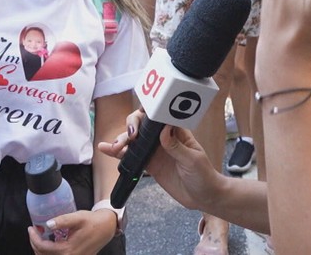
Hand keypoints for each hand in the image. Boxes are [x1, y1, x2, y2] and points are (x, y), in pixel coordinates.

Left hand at [27, 209, 115, 254]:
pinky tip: (50, 243)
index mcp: (68, 250)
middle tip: (33, 232)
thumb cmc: (93, 221)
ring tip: (39, 238)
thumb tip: (47, 224)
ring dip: (41, 250)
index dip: (33, 238)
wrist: (107, 228)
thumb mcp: (77, 218)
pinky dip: (49, 253)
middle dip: (35, 244)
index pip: (43, 248)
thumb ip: (62, 221)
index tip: (31, 228)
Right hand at [97, 110, 219, 210]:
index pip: (159, 116)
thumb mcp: (193, 160)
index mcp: (176, 131)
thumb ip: (176, 146)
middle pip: (142, 125)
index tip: (140, 120)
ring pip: (134, 140)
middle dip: (131, 127)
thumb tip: (163, 130)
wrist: (203, 197)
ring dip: (122, 140)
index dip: (146, 114)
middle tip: (129, 137)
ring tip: (114, 147)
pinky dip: (118, 153)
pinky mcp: (149, 164)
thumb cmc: (204, 175)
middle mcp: (163, 138)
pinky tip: (107, 149)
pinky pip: (132, 157)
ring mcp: (155, 151)